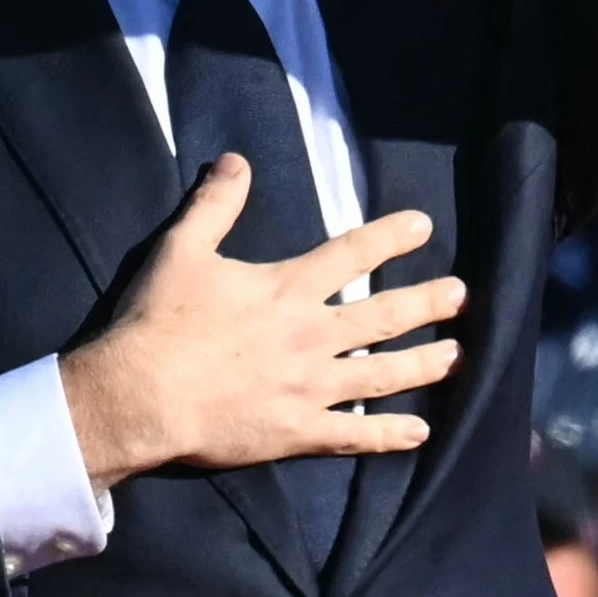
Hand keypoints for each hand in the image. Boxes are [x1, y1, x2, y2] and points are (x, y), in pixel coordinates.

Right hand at [56, 165, 461, 488]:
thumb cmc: (156, 323)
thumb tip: (235, 160)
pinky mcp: (297, 432)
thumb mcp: (180, 251)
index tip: (424, 226)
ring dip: (424, 365)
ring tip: (456, 356)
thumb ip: (214, 205)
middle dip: (429, 303)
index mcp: (287, 290)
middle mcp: (310, 336)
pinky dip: (390, 435)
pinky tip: (420, 433)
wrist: (136, 396)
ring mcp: (309, 387)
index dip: (391, 237)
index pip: (352, 255)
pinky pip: (354, 435)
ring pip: (382, 375)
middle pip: (384, 316)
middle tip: (462, 295)